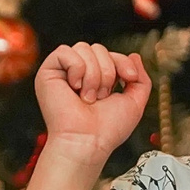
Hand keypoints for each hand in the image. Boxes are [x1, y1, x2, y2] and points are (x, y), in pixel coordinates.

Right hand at [35, 44, 150, 159]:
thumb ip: (141, 78)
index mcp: (96, 79)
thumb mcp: (134, 102)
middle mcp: (79, 74)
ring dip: (93, 75)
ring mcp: (63, 72)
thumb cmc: (107, 129)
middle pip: (98, 48)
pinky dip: (76, 68)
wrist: (88, 141)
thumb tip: (135, 56)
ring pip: (83, 48)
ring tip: (88, 97)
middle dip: (107, 72)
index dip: (122, 62)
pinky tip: (75, 87)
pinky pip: (64, 51)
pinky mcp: (48, 72)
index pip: (110, 54)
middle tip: (101, 97)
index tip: (129, 79)